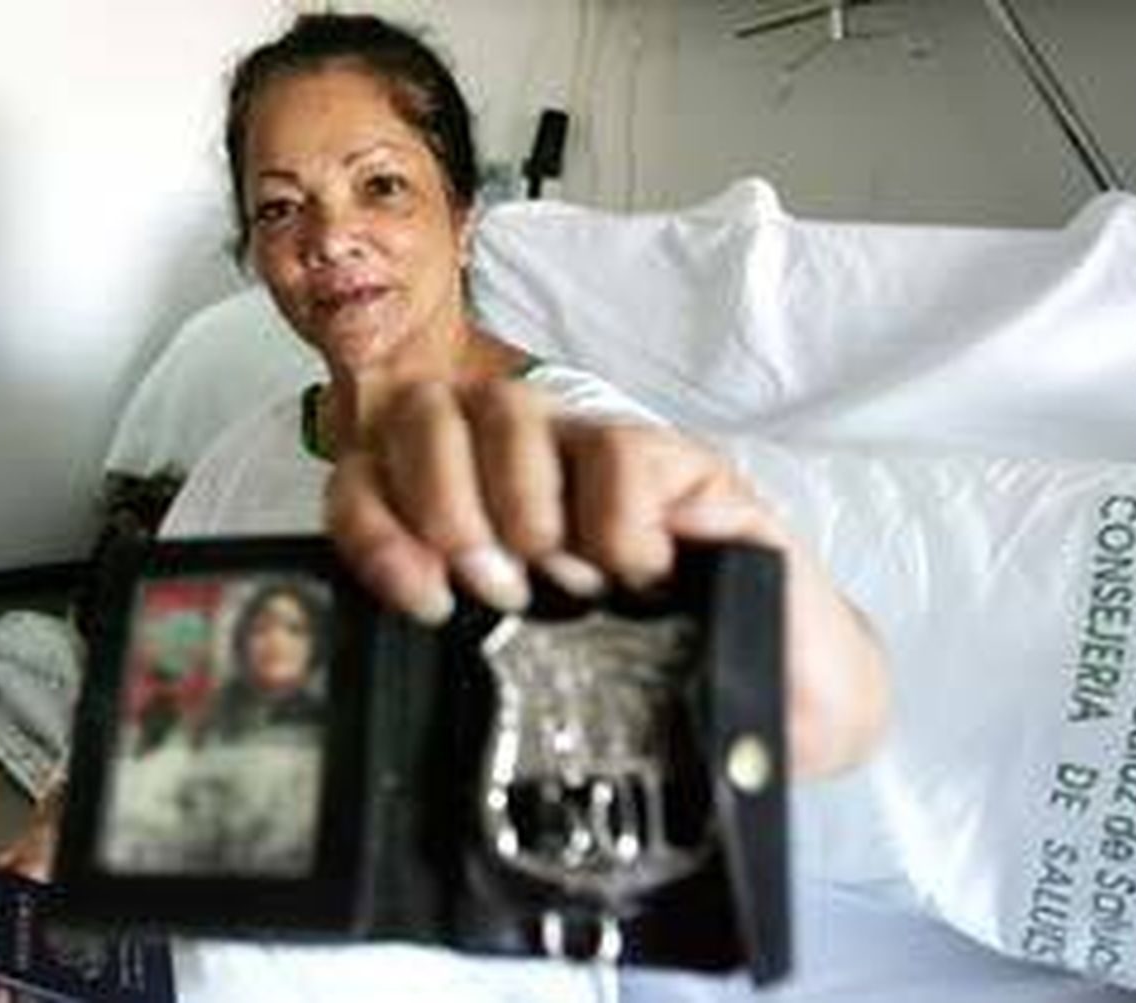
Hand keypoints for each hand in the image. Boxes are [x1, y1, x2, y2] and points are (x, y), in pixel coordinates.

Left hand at [325, 380, 887, 778]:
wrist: (769, 688)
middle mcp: (518, 457)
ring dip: (522, 511)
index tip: (419, 596)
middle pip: (427, 409)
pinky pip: (616, 452)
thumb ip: (448, 619)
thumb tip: (383, 614)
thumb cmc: (636, 669)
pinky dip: (614, 526)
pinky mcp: (676, 459)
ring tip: (564, 585)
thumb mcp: (516, 656)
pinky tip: (638, 575)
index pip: (367, 464)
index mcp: (462, 501)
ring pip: (512, 410)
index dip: (371, 520)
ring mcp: (595, 448)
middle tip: (492, 587)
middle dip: (442, 504)